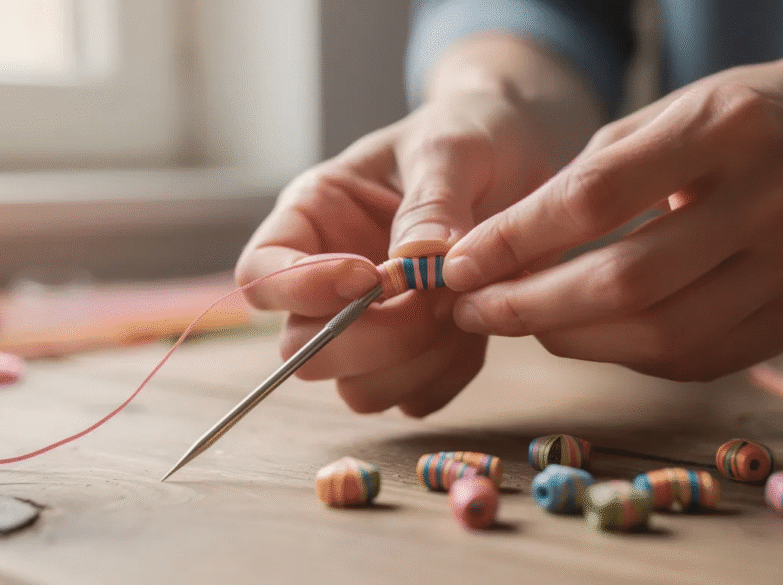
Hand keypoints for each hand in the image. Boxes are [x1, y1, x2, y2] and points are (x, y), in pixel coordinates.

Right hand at [235, 86, 562, 415]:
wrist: (520, 156)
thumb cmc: (472, 134)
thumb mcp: (452, 147)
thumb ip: (431, 201)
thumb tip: (417, 259)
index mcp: (315, 217)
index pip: (262, 276)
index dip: (302, 290)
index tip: (369, 276)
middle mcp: (330, 280)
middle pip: (303, 349)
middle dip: (372, 336)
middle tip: (435, 296)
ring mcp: (371, 325)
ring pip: (357, 389)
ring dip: (415, 362)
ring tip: (462, 306)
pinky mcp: (414, 355)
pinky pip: (414, 398)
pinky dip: (446, 375)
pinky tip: (475, 328)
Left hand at [443, 43, 782, 380]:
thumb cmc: (735, 120)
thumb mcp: (661, 117)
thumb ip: (586, 181)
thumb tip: (497, 255)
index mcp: (726, 127)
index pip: (597, 197)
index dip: (516, 239)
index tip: (457, 266)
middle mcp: (775, 197)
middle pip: (628, 281)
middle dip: (532, 307)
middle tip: (475, 311)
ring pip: (663, 335)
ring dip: (574, 340)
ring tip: (525, 323)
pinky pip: (697, 359)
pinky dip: (629, 354)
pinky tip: (593, 335)